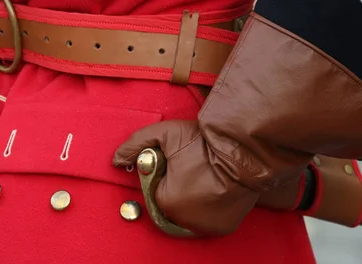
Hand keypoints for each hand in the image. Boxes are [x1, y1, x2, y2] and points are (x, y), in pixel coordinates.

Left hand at [113, 120, 258, 235]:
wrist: (244, 150)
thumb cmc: (204, 143)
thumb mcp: (165, 134)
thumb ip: (136, 144)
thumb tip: (117, 159)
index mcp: (166, 201)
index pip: (158, 190)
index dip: (168, 174)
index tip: (181, 161)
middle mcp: (185, 220)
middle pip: (174, 203)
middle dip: (181, 186)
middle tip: (196, 166)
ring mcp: (206, 226)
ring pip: (192, 213)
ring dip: (196, 198)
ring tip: (207, 176)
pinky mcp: (224, 227)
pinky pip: (210, 219)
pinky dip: (212, 207)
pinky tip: (217, 188)